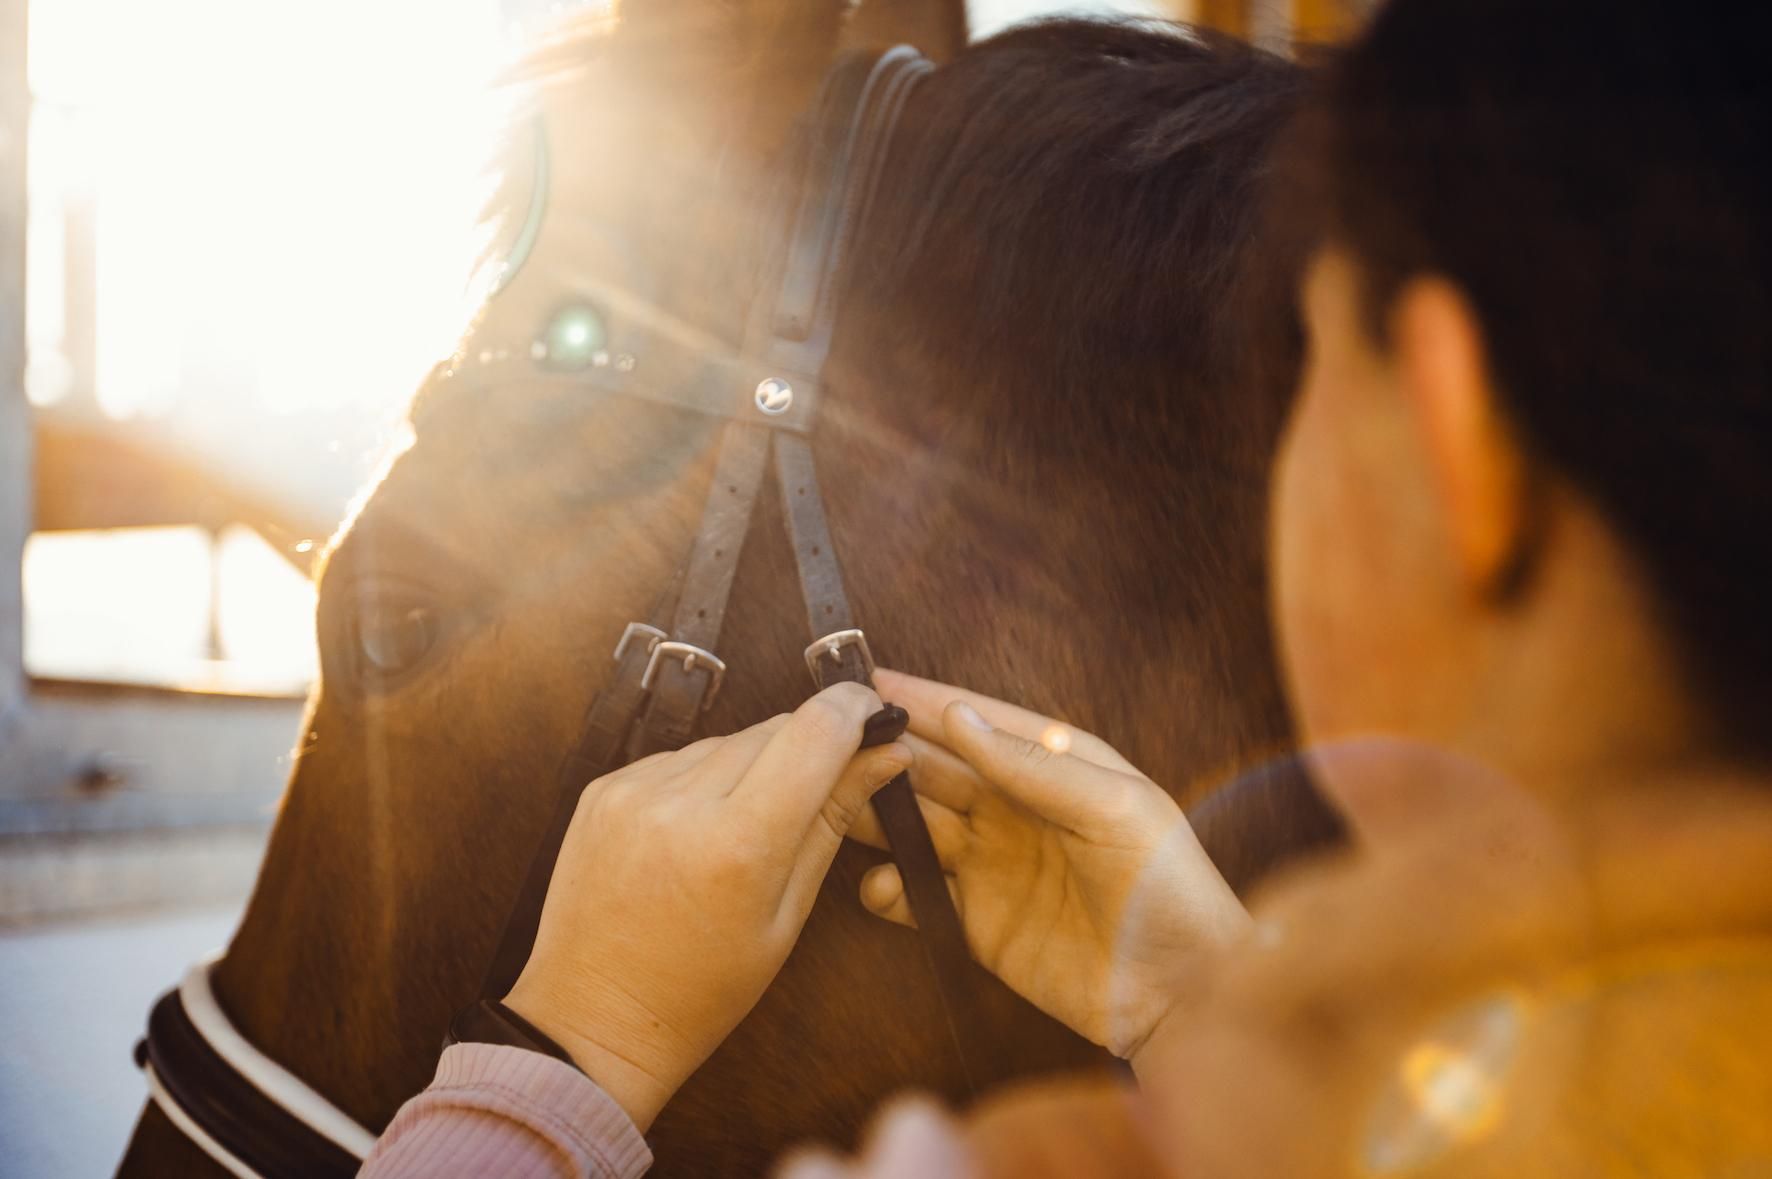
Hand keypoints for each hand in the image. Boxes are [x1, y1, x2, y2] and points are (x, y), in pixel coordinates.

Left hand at [505, 682, 910, 1129]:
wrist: (594, 1018)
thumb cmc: (701, 989)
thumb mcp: (787, 916)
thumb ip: (834, 820)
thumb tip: (886, 753)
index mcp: (738, 845)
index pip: (817, 731)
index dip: (856, 710)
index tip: (875, 716)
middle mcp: (681, 804)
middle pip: (775, 727)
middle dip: (809, 747)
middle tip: (820, 791)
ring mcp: (633, 791)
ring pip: (727, 740)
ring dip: (754, 765)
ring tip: (745, 831)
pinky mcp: (604, 788)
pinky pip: (679, 757)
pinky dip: (703, 779)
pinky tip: (698, 832)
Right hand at [852, 671, 1247, 1071]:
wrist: (1185, 997)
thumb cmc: (1169, 890)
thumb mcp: (1113, 810)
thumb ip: (1034, 764)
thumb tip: (958, 718)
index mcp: (1057, 766)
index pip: (977, 722)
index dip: (924, 702)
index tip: (868, 682)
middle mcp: (1017, 810)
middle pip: (935, 771)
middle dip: (886, 755)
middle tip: (830, 746)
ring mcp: (993, 867)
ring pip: (915, 828)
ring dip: (877, 817)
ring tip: (838, 809)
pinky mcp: (979, 926)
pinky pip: (918, 897)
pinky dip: (890, 889)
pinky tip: (882, 886)